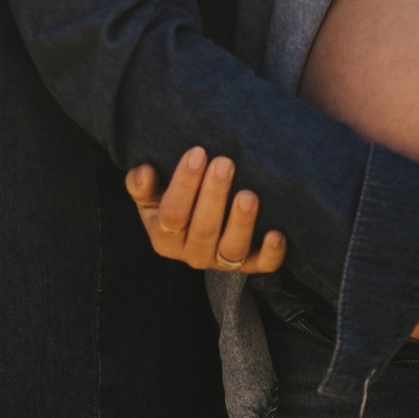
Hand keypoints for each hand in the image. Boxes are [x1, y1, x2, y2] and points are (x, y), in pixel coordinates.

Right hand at [125, 147, 285, 274]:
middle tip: (225, 163)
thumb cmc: (172, 199)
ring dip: (241, 222)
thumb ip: (141, 184)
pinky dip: (272, 253)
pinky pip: (263, 265)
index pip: (172, 214)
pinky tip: (277, 233)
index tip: (197, 152)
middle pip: (204, 229)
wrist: (198, 220)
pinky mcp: (250, 265)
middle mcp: (193, 254)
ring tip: (248, 195)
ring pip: (232, 248)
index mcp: (164, 237)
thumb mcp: (152, 193)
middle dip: (214, 195)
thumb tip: (144, 171)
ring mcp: (222, 261)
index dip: (184, 185)